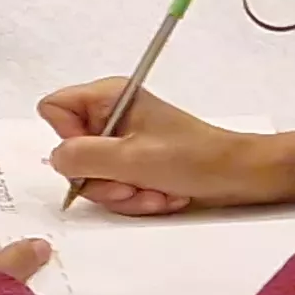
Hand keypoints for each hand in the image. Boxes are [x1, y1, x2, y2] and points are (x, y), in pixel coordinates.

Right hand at [37, 81, 294, 212]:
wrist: (241, 176)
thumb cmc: (196, 159)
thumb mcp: (132, 159)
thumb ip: (83, 157)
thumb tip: (58, 160)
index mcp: (109, 96)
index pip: (53, 109)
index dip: (69, 140)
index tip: (100, 155)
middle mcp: (112, 115)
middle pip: (72, 151)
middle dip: (103, 179)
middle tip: (133, 184)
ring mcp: (124, 141)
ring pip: (93, 176)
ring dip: (123, 193)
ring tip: (154, 192)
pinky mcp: (136, 163)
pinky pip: (115, 186)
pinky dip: (137, 197)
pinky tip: (162, 196)